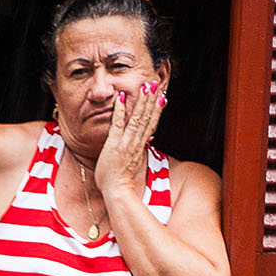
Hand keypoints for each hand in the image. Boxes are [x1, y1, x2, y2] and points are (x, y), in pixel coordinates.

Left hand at [94, 77, 165, 204]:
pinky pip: (118, 124)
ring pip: (137, 118)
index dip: (157, 109)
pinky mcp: (114, 144)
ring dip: (141, 102)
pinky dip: (120, 111)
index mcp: (140, 146)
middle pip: (146, 117)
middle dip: (151, 100)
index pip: (151, 124)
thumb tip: (146, 141)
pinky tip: (121, 99)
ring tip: (146, 87)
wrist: (117, 192)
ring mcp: (126, 142)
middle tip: (155, 84)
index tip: (162, 96)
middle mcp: (136, 142)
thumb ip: (138, 150)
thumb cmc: (121, 181)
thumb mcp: (132, 162)